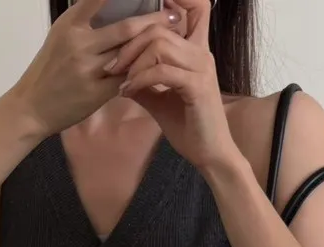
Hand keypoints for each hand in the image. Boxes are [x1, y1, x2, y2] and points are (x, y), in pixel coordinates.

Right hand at [11, 0, 183, 139]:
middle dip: (153, 20)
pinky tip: (156, 66)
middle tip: (174, 15)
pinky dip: (141, 71)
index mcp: (70, 23)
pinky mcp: (95, 93)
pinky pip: (126, 79)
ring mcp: (87, 69)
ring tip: (172, 38)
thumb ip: (86, 18)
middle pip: (125, 28)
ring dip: (152, 46)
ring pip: (129, 54)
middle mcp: (79, 43)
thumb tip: (113, 3)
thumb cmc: (49, 69)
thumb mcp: (61, 35)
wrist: (31, 108)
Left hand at [108, 0, 238, 172]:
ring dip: (133, 62)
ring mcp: (201, 68)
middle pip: (160, 27)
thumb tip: (119, 74)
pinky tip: (129, 91)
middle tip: (113, 66)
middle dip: (130, 43)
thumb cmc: (189, 127)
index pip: (196, 8)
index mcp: (195, 51)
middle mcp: (201, 53)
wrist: (209, 155)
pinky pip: (161, 71)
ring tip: (121, 81)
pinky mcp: (197, 86)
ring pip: (159, 45)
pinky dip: (140, 79)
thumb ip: (143, 83)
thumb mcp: (160, 100)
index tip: (149, 9)